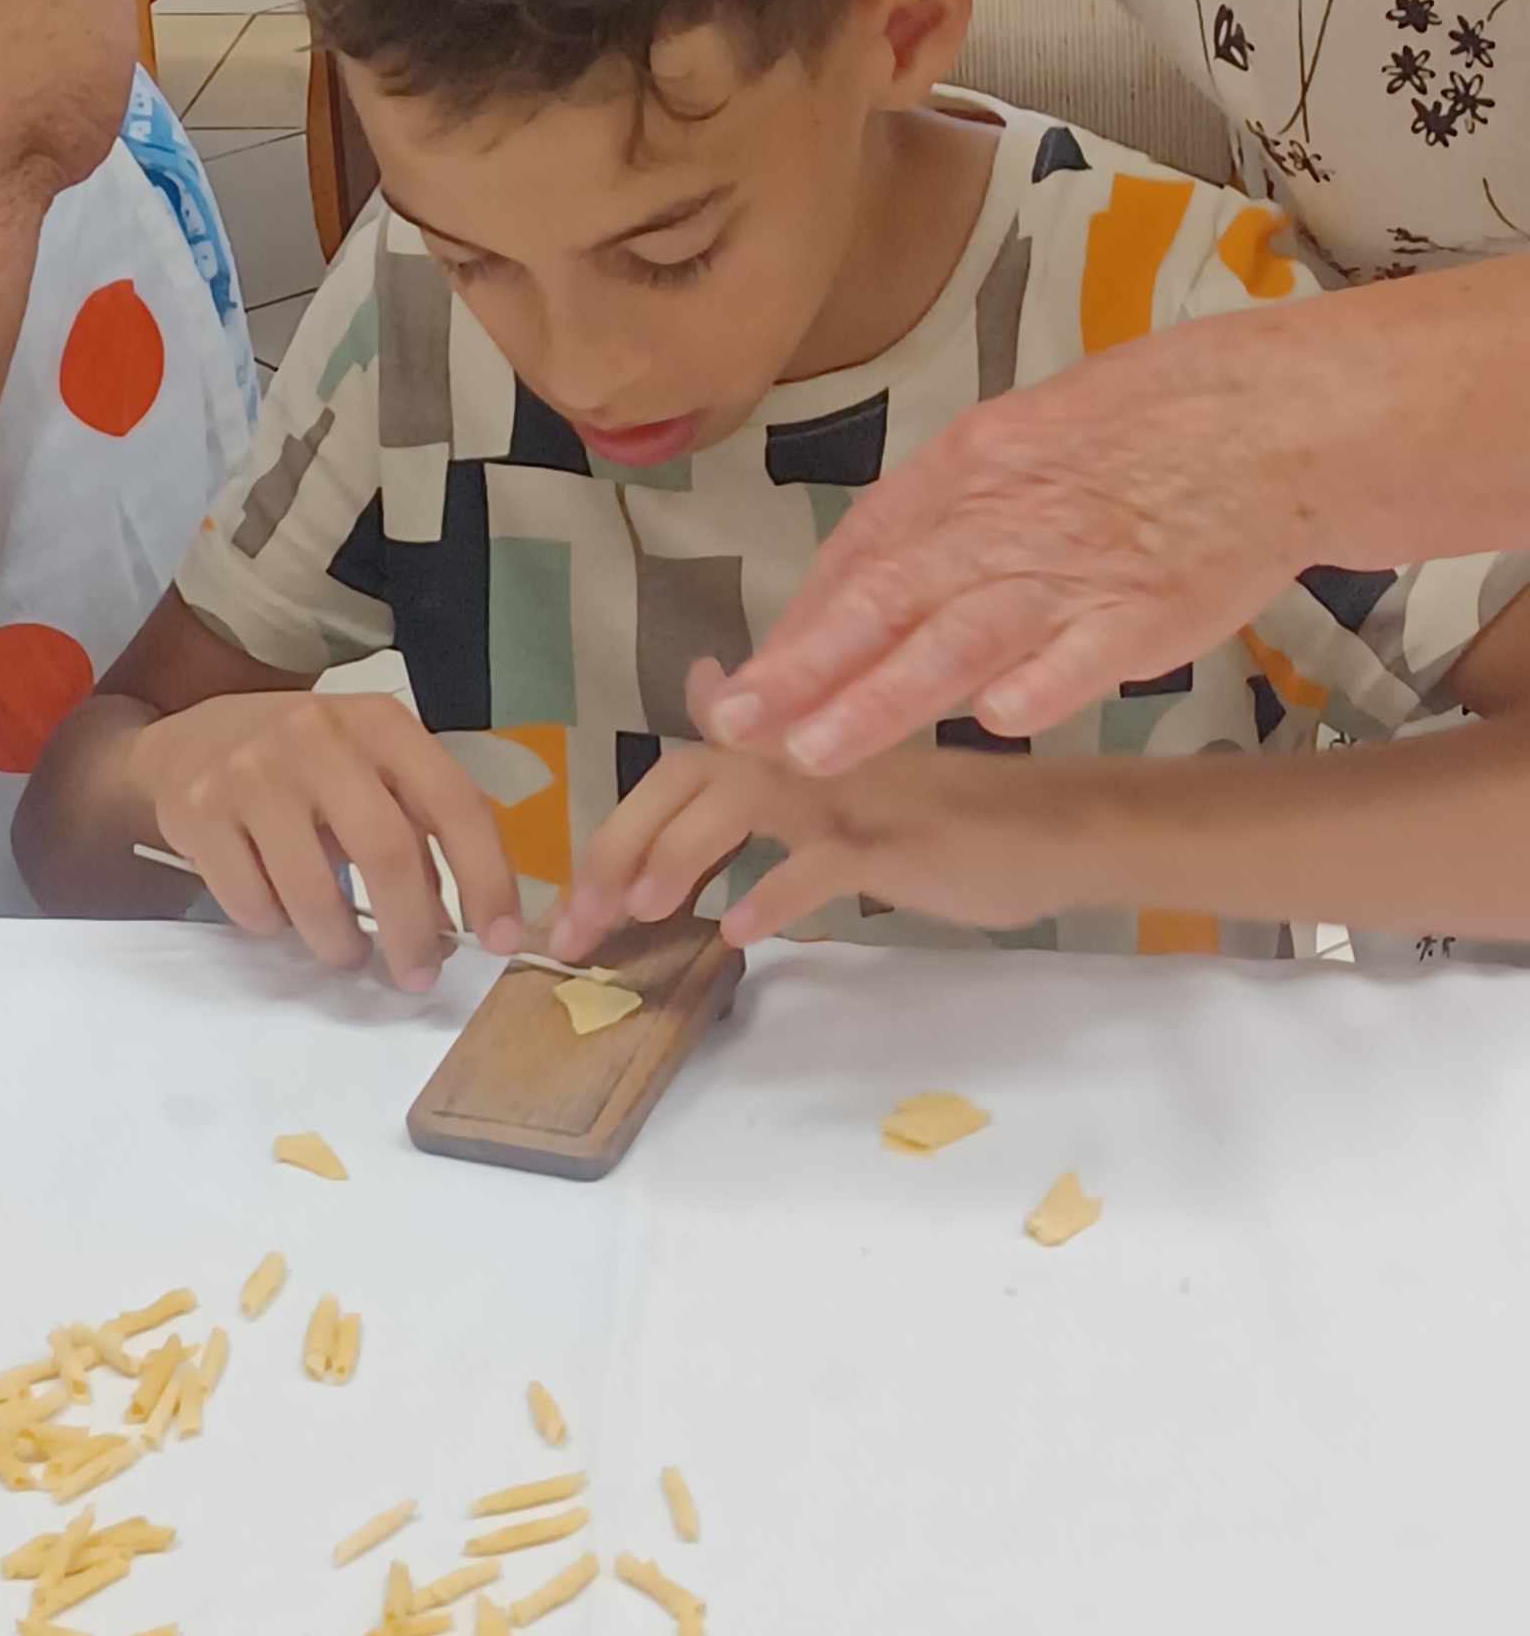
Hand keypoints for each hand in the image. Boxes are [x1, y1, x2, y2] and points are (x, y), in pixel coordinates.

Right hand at [134, 692, 521, 990]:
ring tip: (345, 950)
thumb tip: (457, 925)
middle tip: (419, 974)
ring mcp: (252, 771)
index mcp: (380, 723)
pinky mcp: (199, 811)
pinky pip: (253, 905)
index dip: (486, 877)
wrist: (189, 740)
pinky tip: (278, 906)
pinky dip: (275, 926)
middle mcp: (317, 735)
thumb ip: (416, 831)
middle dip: (412, 932)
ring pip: (313, 894)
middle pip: (386, 852)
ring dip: (339, 944)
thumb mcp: (368, 771)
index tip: (499, 938)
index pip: (453, 802)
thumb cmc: (303, 764)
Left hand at [552, 664, 1087, 953]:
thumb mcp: (843, 798)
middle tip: (581, 926)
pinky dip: (775, 894)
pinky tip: (739, 933)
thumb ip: (767, 778)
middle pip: (689, 775)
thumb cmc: (944, 824)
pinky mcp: (896, 840)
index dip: (618, 827)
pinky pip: (821, 861)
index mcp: (794, 750)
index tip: (577, 904)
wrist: (1059, 831)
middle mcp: (813, 755)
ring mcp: (853, 794)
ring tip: (643, 914)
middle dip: (621, 845)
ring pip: (740, 803)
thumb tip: (700, 702)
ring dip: (679, 856)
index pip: (681, 767)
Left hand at [705, 316, 1311, 773]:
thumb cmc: (1136, 432)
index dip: (801, 628)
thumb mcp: (1012, 443)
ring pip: (960, 638)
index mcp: (962, 473)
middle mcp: (1002, 521)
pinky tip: (993, 725)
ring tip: (813, 752)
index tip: (747, 688)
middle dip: (805, 669)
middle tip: (736, 726)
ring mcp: (1073, 569)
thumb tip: (858, 592)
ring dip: (883, 698)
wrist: (1268, 416)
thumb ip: (936, 519)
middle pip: (887, 600)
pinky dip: (1039, 687)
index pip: (859, 558)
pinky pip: (1083, 654)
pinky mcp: (1147, 612)